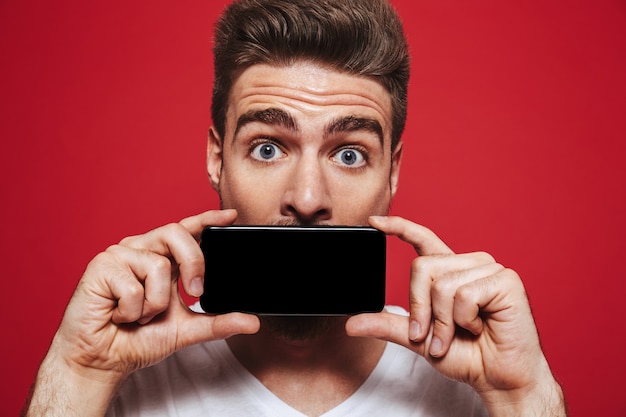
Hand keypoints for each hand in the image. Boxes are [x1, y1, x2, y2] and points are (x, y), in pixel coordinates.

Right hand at [56, 209, 259, 376]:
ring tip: (139, 315)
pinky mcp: (101, 266)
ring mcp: (120, 255)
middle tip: (194, 292)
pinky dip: (132, 310)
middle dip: (193, 262)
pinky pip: (133, 286)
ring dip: (155, 303)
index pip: (187, 230)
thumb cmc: (138, 340)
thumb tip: (253, 323)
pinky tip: (119, 315)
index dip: (207, 219)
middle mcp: (142, 250)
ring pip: (158, 266)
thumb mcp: (186, 330)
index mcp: (163, 259)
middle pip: (176, 233)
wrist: (103, 360)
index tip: (231, 216)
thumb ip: (218, 323)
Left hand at [346, 216, 565, 414]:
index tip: (374, 221)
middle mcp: (469, 264)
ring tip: (462, 333)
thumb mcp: (418, 339)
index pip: (423, 240)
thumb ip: (388, 325)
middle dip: (421, 309)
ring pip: (442, 284)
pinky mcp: (505, 280)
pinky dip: (465, 320)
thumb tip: (351, 324)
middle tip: (435, 336)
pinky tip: (481, 327)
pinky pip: (464, 294)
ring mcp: (488, 269)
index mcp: (450, 272)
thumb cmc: (467, 356)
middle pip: (423, 266)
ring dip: (444, 321)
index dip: (399, 227)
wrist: (498, 378)